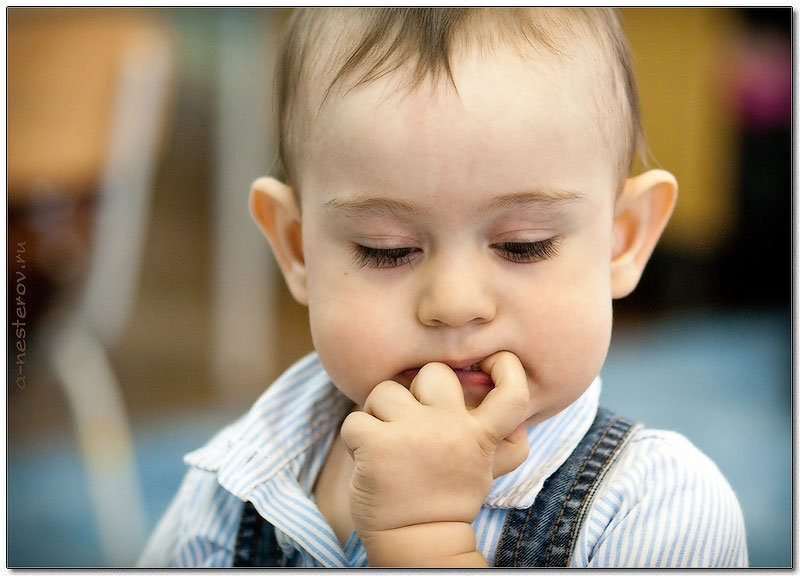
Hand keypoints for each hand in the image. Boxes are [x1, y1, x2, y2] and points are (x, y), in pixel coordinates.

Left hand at [340, 351, 529, 565]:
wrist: (416, 542)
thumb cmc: (447, 499)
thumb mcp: (483, 468)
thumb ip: (500, 438)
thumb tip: (513, 408)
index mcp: (480, 435)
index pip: (512, 391)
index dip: (507, 368)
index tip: (493, 363)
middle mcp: (450, 428)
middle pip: (433, 373)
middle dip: (416, 389)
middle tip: (410, 419)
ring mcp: (412, 434)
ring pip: (385, 391)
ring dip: (378, 414)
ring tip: (385, 444)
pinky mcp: (376, 444)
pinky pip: (356, 419)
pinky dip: (355, 438)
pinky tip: (366, 459)